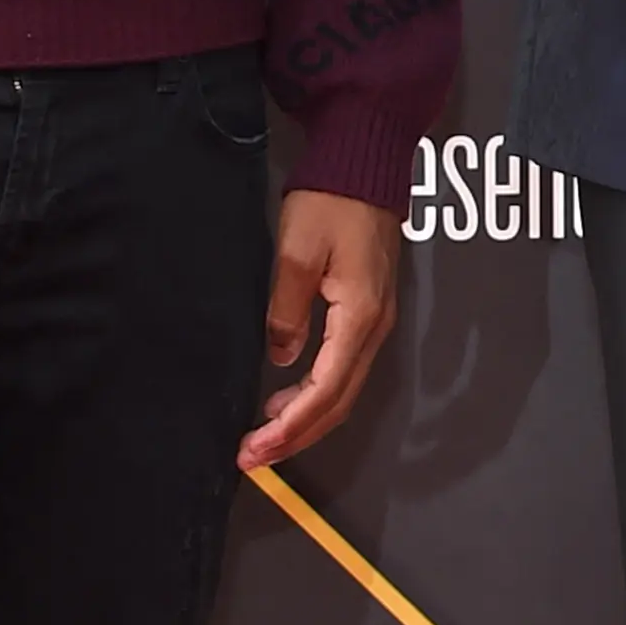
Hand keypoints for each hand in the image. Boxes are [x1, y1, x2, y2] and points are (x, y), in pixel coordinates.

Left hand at [241, 189, 402, 469]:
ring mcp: (373, 323)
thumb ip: (285, 308)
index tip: (254, 447)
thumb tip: (278, 357)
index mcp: (359, 316)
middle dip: (296, 435)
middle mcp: (373, 328)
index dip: (290, 426)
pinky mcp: (365, 315)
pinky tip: (284, 398)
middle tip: (252, 457)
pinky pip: (342, 370)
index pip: (325, 390)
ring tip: (262, 436)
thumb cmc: (331, 202)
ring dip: (304, 419)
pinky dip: (313, 395)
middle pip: (338, 402)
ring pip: (342, 390)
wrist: (365, 167)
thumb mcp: (297, 251)